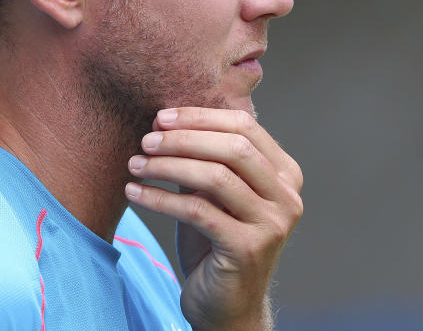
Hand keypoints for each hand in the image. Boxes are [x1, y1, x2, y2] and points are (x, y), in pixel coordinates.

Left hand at [124, 107, 302, 330]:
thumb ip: (200, 158)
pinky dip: (160, 198)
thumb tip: (163, 121)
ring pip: (215, 177)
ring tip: (135, 164)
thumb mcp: (212, 193)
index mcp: (285, 174)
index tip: (160, 117)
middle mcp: (287, 197)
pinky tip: (135, 193)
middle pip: (233, 148)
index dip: (200, 117)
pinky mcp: (248, 248)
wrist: (227, 305)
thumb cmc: (215, 242)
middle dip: (183, 138)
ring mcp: (272, 224)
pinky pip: (197, 211)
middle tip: (146, 140)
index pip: (245, 127)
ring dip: (167, 165)